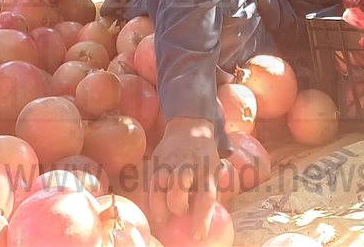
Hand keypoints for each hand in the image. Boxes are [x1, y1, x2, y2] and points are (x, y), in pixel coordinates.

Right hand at [147, 116, 224, 241]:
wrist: (189, 126)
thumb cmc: (205, 157)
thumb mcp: (214, 170)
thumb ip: (208, 193)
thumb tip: (204, 222)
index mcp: (207, 171)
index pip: (205, 197)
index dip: (201, 218)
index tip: (197, 237)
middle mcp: (188, 165)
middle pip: (179, 188)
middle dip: (177, 206)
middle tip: (178, 216)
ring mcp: (169, 162)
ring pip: (159, 184)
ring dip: (158, 204)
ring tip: (160, 219)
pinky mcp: (156, 160)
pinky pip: (149, 182)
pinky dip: (149, 198)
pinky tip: (150, 209)